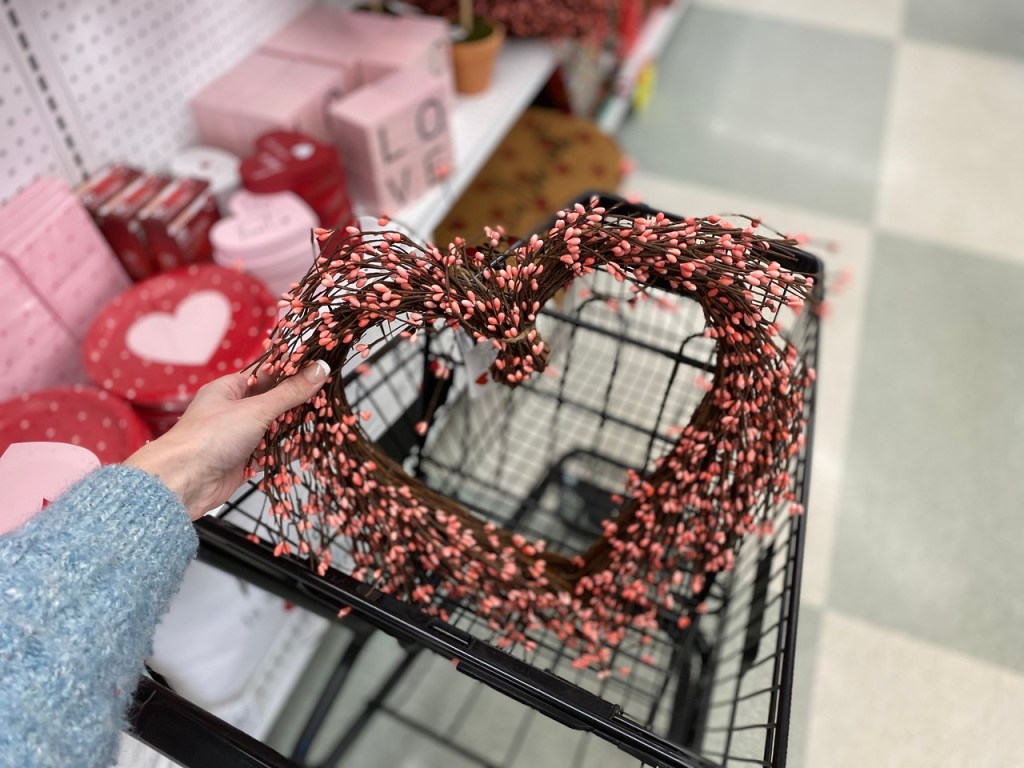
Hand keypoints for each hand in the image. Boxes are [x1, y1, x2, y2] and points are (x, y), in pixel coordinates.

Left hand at [125, 361, 329, 519]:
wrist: (184, 481)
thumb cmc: (210, 437)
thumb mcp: (257, 408)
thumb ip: (291, 392)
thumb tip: (319, 369)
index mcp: (229, 390)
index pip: (266, 375)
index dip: (291, 373)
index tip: (318, 371)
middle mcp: (233, 412)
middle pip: (272, 403)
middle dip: (296, 404)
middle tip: (325, 399)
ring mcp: (238, 438)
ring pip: (273, 429)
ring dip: (293, 429)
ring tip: (322, 423)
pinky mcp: (242, 462)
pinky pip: (270, 453)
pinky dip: (285, 452)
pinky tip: (305, 449)